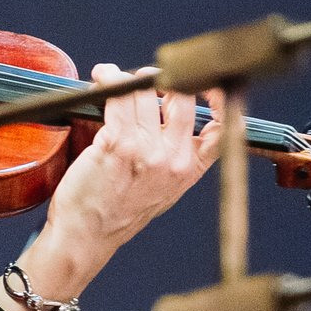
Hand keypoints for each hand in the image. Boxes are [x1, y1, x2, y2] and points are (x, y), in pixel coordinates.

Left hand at [2, 72, 221, 310]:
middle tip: (143, 80)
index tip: (206, 83)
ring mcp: (146, 150)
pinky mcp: (117, 143)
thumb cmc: (118, 212)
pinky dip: (107, 78)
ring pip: (144, 91)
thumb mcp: (164, 189)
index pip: (224, 128)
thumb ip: (176, 156)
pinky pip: (117, 97)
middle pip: (183, 96)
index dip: (221, 98)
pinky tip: (101, 77)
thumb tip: (172, 110)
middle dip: (163, 79)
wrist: (87, 235)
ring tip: (110, 76)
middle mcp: (173, 158)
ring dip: (125, 77)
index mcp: (189, 169)